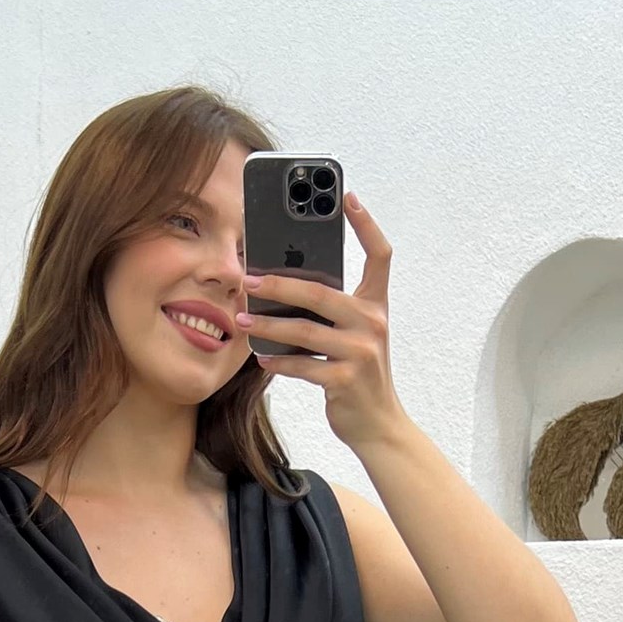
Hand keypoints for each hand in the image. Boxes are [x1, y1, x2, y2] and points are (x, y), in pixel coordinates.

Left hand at [237, 190, 402, 451]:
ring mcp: (361, 353)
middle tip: (247, 278)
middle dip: (279, 283)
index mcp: (376, 305)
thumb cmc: (358, 373)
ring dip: (267, 324)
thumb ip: (333, 310)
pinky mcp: (345, 381)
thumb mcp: (354, 335)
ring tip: (242, 318)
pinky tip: (260, 356)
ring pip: (304, 330)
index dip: (366, 224)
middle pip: (321, 292)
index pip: (380, 255)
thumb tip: (284, 284)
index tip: (347, 196)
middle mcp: (372, 323)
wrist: (379, 425)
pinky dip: (278, 362)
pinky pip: (302, 366)